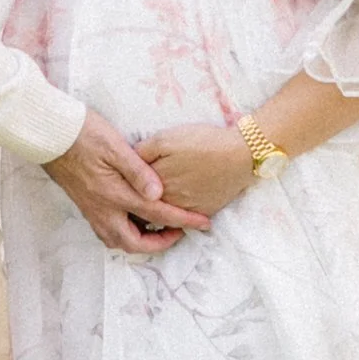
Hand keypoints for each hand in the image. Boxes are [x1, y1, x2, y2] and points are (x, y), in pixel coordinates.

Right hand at [44, 109, 207, 256]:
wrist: (49, 134)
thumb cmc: (82, 134)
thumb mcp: (114, 146)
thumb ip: (138, 171)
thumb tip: (158, 194)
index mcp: (114, 195)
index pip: (156, 215)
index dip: (183, 221)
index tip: (203, 224)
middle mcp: (103, 209)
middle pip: (134, 242)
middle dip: (159, 243)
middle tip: (178, 232)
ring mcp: (92, 209)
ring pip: (118, 240)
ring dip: (140, 240)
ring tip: (157, 227)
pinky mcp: (85, 205)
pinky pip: (108, 231)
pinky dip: (125, 232)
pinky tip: (132, 218)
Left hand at [136, 119, 255, 218]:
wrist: (240, 155)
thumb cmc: (203, 142)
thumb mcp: (166, 138)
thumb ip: (142, 152)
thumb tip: (127, 163)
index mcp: (155, 184)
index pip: (130, 191)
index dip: (124, 187)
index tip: (118, 186)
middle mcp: (167, 203)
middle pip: (143, 209)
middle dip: (133, 207)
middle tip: (126, 204)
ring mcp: (185, 211)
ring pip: (161, 219)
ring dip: (152, 215)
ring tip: (145, 209)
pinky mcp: (201, 214)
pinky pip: (182, 221)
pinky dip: (174, 218)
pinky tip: (171, 210)